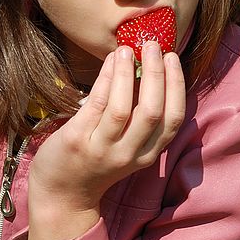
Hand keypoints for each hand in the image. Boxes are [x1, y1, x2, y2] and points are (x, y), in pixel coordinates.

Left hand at [27, 40, 185, 239]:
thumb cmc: (97, 162)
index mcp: (147, 153)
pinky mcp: (77, 141)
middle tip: (153, 45)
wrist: (63, 194)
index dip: (176, 85)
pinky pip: (95, 104)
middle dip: (155, 73)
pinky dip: (105, 79)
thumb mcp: (128, 146)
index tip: (172, 58)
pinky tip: (109, 61)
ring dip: (127, 74)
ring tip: (127, 49)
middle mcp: (128, 153)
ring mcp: (102, 149)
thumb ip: (140, 117)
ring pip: (122, 108)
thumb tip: (148, 67)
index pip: (173, 118)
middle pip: (152, 111)